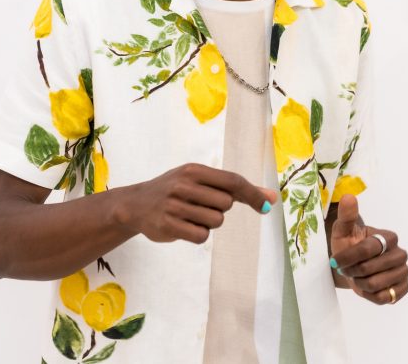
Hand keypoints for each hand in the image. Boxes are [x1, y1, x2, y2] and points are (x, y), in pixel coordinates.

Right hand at [114, 163, 276, 243]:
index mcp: (194, 170)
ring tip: (191, 215)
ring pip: (215, 221)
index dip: (253, 194)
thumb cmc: (177, 190)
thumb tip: (272, 198)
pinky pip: (201, 236)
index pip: (233, 182)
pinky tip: (184, 226)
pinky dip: (198, 234)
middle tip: (201, 205)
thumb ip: (236, 189)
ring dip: (208, 222)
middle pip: (226, 204)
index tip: (267, 205)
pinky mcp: (168, 225)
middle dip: (220, 209)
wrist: (135, 204)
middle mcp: (183, 185)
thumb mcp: (201, 181)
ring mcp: (174, 205)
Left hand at [329, 194, 407, 304]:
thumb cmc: (348, 246)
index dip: (348, 257)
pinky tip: (366, 287)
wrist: (353, 266)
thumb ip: (346, 216)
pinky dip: (370, 296)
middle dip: (353, 271)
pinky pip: (384, 298)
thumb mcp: (342, 231)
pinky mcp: (403, 289)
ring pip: (375, 285)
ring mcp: (403, 272)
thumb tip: (349, 197)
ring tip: (357, 276)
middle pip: (369, 269)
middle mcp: (400, 254)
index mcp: (389, 238)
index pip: (367, 249)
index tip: (335, 261)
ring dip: (359, 284)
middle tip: (347, 269)